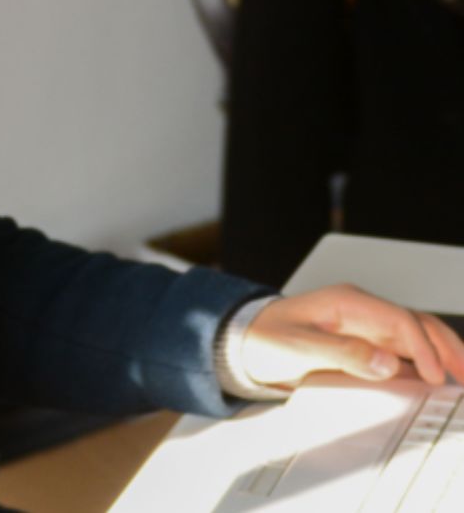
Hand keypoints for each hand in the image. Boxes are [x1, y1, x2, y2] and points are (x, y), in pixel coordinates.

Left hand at [240, 284, 463, 389]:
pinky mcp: (363, 345)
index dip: (422, 348)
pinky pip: (402, 352)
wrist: (243, 341)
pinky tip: (436, 383)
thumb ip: (341, 352)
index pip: (399, 320)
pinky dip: (424, 365)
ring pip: (415, 336)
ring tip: (462, 379)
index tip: (434, 377)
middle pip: (416, 323)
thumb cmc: (264, 337)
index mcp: (347, 302)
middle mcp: (360, 311)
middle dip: (447, 347)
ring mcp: (364, 326)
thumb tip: (386, 362)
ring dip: (442, 354)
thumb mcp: (298, 346)